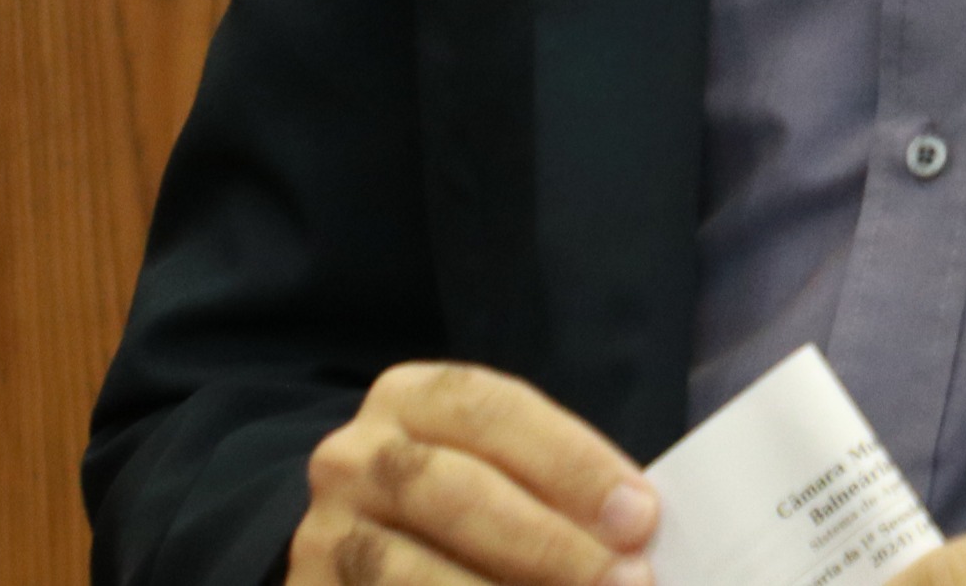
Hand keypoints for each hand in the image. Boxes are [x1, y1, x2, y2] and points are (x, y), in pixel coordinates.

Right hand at [291, 362, 657, 585]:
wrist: (358, 553)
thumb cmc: (461, 507)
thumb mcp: (499, 471)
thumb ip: (556, 491)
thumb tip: (636, 535)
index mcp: (412, 398)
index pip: (494, 412)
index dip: (572, 463)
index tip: (641, 516)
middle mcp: (356, 456)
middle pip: (456, 491)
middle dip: (549, 543)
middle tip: (626, 583)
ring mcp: (324, 535)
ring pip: (410, 573)